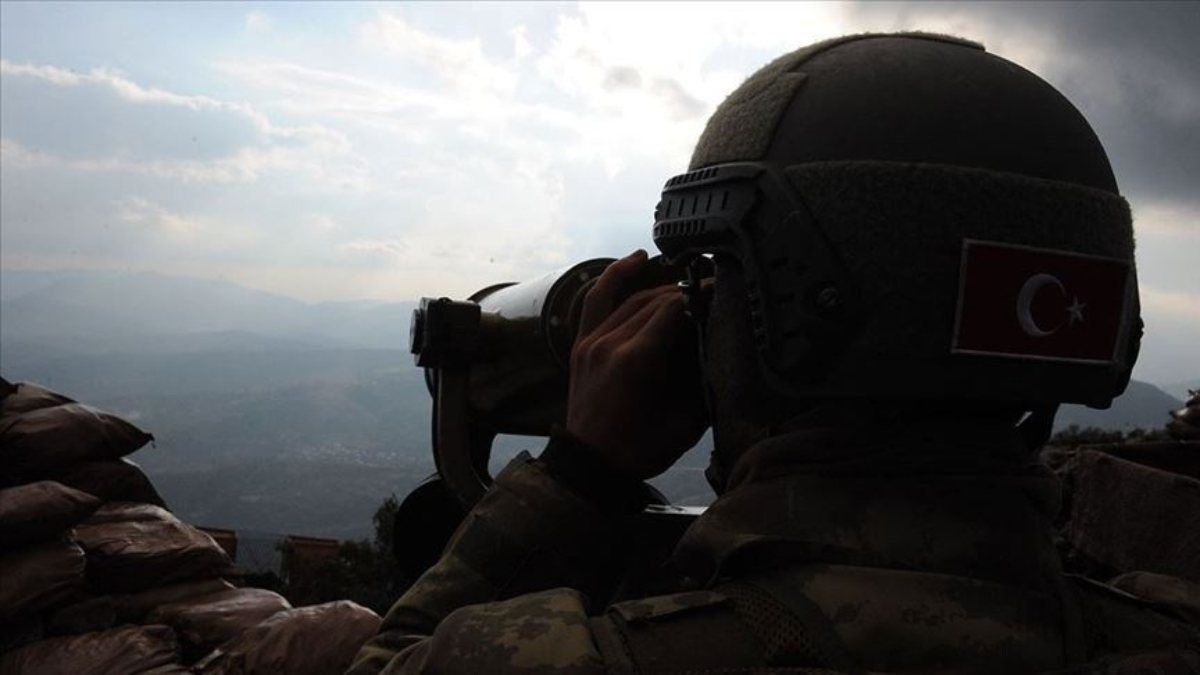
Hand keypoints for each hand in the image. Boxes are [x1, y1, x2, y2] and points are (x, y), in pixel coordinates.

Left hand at [566, 249, 708, 479]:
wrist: (591, 466)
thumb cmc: (640, 450)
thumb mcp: (685, 421)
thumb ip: (703, 379)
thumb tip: (720, 343)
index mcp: (636, 361)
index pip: (673, 310)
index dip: (701, 296)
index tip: (722, 291)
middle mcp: (610, 343)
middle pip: (654, 302)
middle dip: (686, 294)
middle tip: (712, 293)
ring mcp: (591, 341)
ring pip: (630, 298)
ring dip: (659, 288)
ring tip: (687, 282)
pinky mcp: (582, 344)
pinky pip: (597, 300)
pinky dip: (615, 276)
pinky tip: (636, 260)